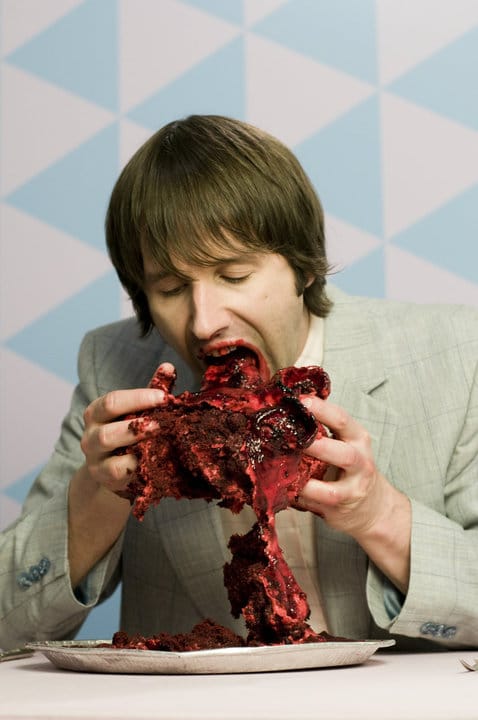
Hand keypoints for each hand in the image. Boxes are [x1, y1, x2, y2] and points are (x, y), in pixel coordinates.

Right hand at [80, 386, 165, 494]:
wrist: (113, 472)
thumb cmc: (128, 435)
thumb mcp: (137, 413)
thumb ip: (152, 391)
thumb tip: (168, 366)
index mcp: (97, 412)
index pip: (113, 401)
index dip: (138, 398)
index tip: (164, 397)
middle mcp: (91, 433)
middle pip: (106, 424)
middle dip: (135, 422)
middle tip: (161, 422)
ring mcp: (94, 457)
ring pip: (107, 444)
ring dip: (134, 439)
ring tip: (158, 438)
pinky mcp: (103, 477)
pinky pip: (116, 471)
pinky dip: (134, 465)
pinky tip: (152, 461)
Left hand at [296, 395, 410, 591]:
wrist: (372, 506)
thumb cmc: (350, 466)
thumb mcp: (344, 441)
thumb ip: (322, 425)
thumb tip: (290, 400)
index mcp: (358, 438)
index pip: (342, 420)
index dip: (321, 409)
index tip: (299, 401)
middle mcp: (360, 462)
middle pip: (343, 454)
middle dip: (316, 447)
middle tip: (291, 439)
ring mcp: (352, 489)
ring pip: (331, 488)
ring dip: (305, 482)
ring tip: (284, 473)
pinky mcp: (340, 508)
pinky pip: (316, 505)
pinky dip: (299, 497)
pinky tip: (284, 489)